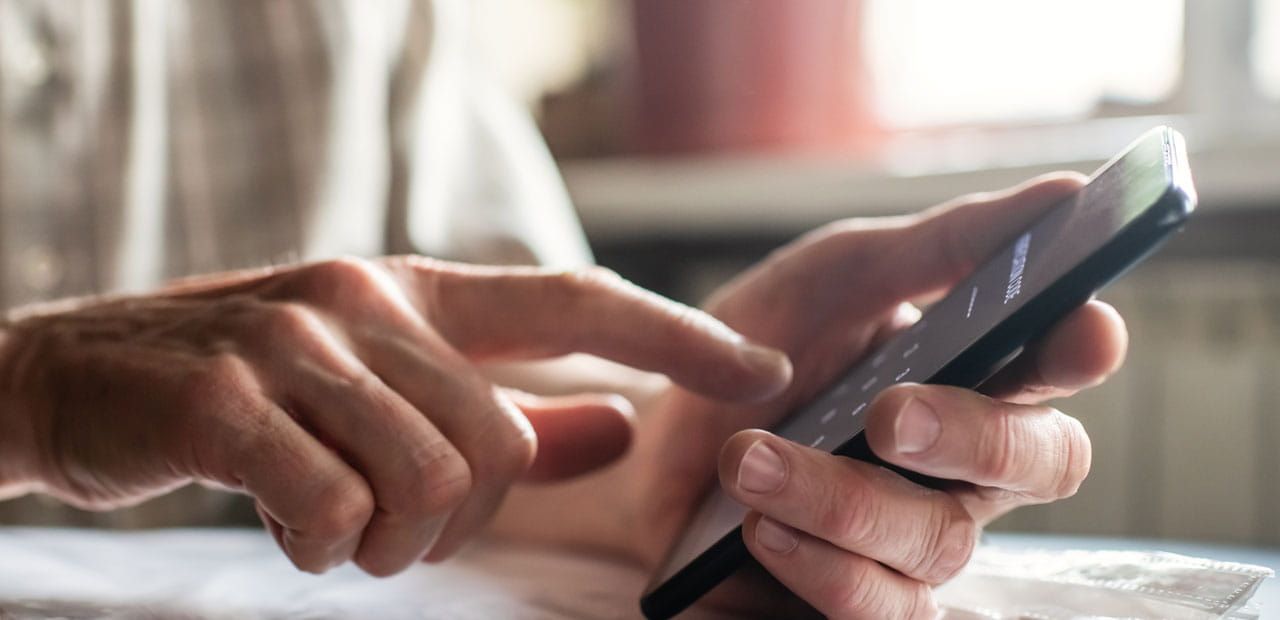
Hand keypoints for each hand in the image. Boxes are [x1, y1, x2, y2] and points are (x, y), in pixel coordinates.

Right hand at [0, 257, 789, 576]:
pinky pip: (337, 510)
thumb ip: (506, 407)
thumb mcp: (379, 383)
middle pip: (502, 440)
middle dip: (459, 518)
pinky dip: (322, 546)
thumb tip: (620, 432)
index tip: (762, 370)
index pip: (575, 300)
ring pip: (429, 480)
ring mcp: (297, 343)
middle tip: (387, 525)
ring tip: (331, 523)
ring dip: (389, 539)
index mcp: (414, 288)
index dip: (677, 334)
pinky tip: (282, 522)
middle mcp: (366, 300)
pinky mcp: (229, 400)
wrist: (74, 377)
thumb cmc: (247, 393)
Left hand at [495, 173, 1123, 617]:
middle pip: (1036, 464)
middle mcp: (962, 465)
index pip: (1059, 367)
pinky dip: (820, 568)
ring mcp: (915, 542)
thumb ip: (941, 244)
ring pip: (941, 542)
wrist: (654, 432)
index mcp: (972, 374)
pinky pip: (879, 610)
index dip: (1081, 350)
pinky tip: (760, 527)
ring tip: (751, 456)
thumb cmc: (758, 347)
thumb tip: (1064, 194)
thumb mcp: (837, 276)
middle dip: (970, 434)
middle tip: (890, 411)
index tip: (1081, 328)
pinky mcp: (859, 599)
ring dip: (847, 499)